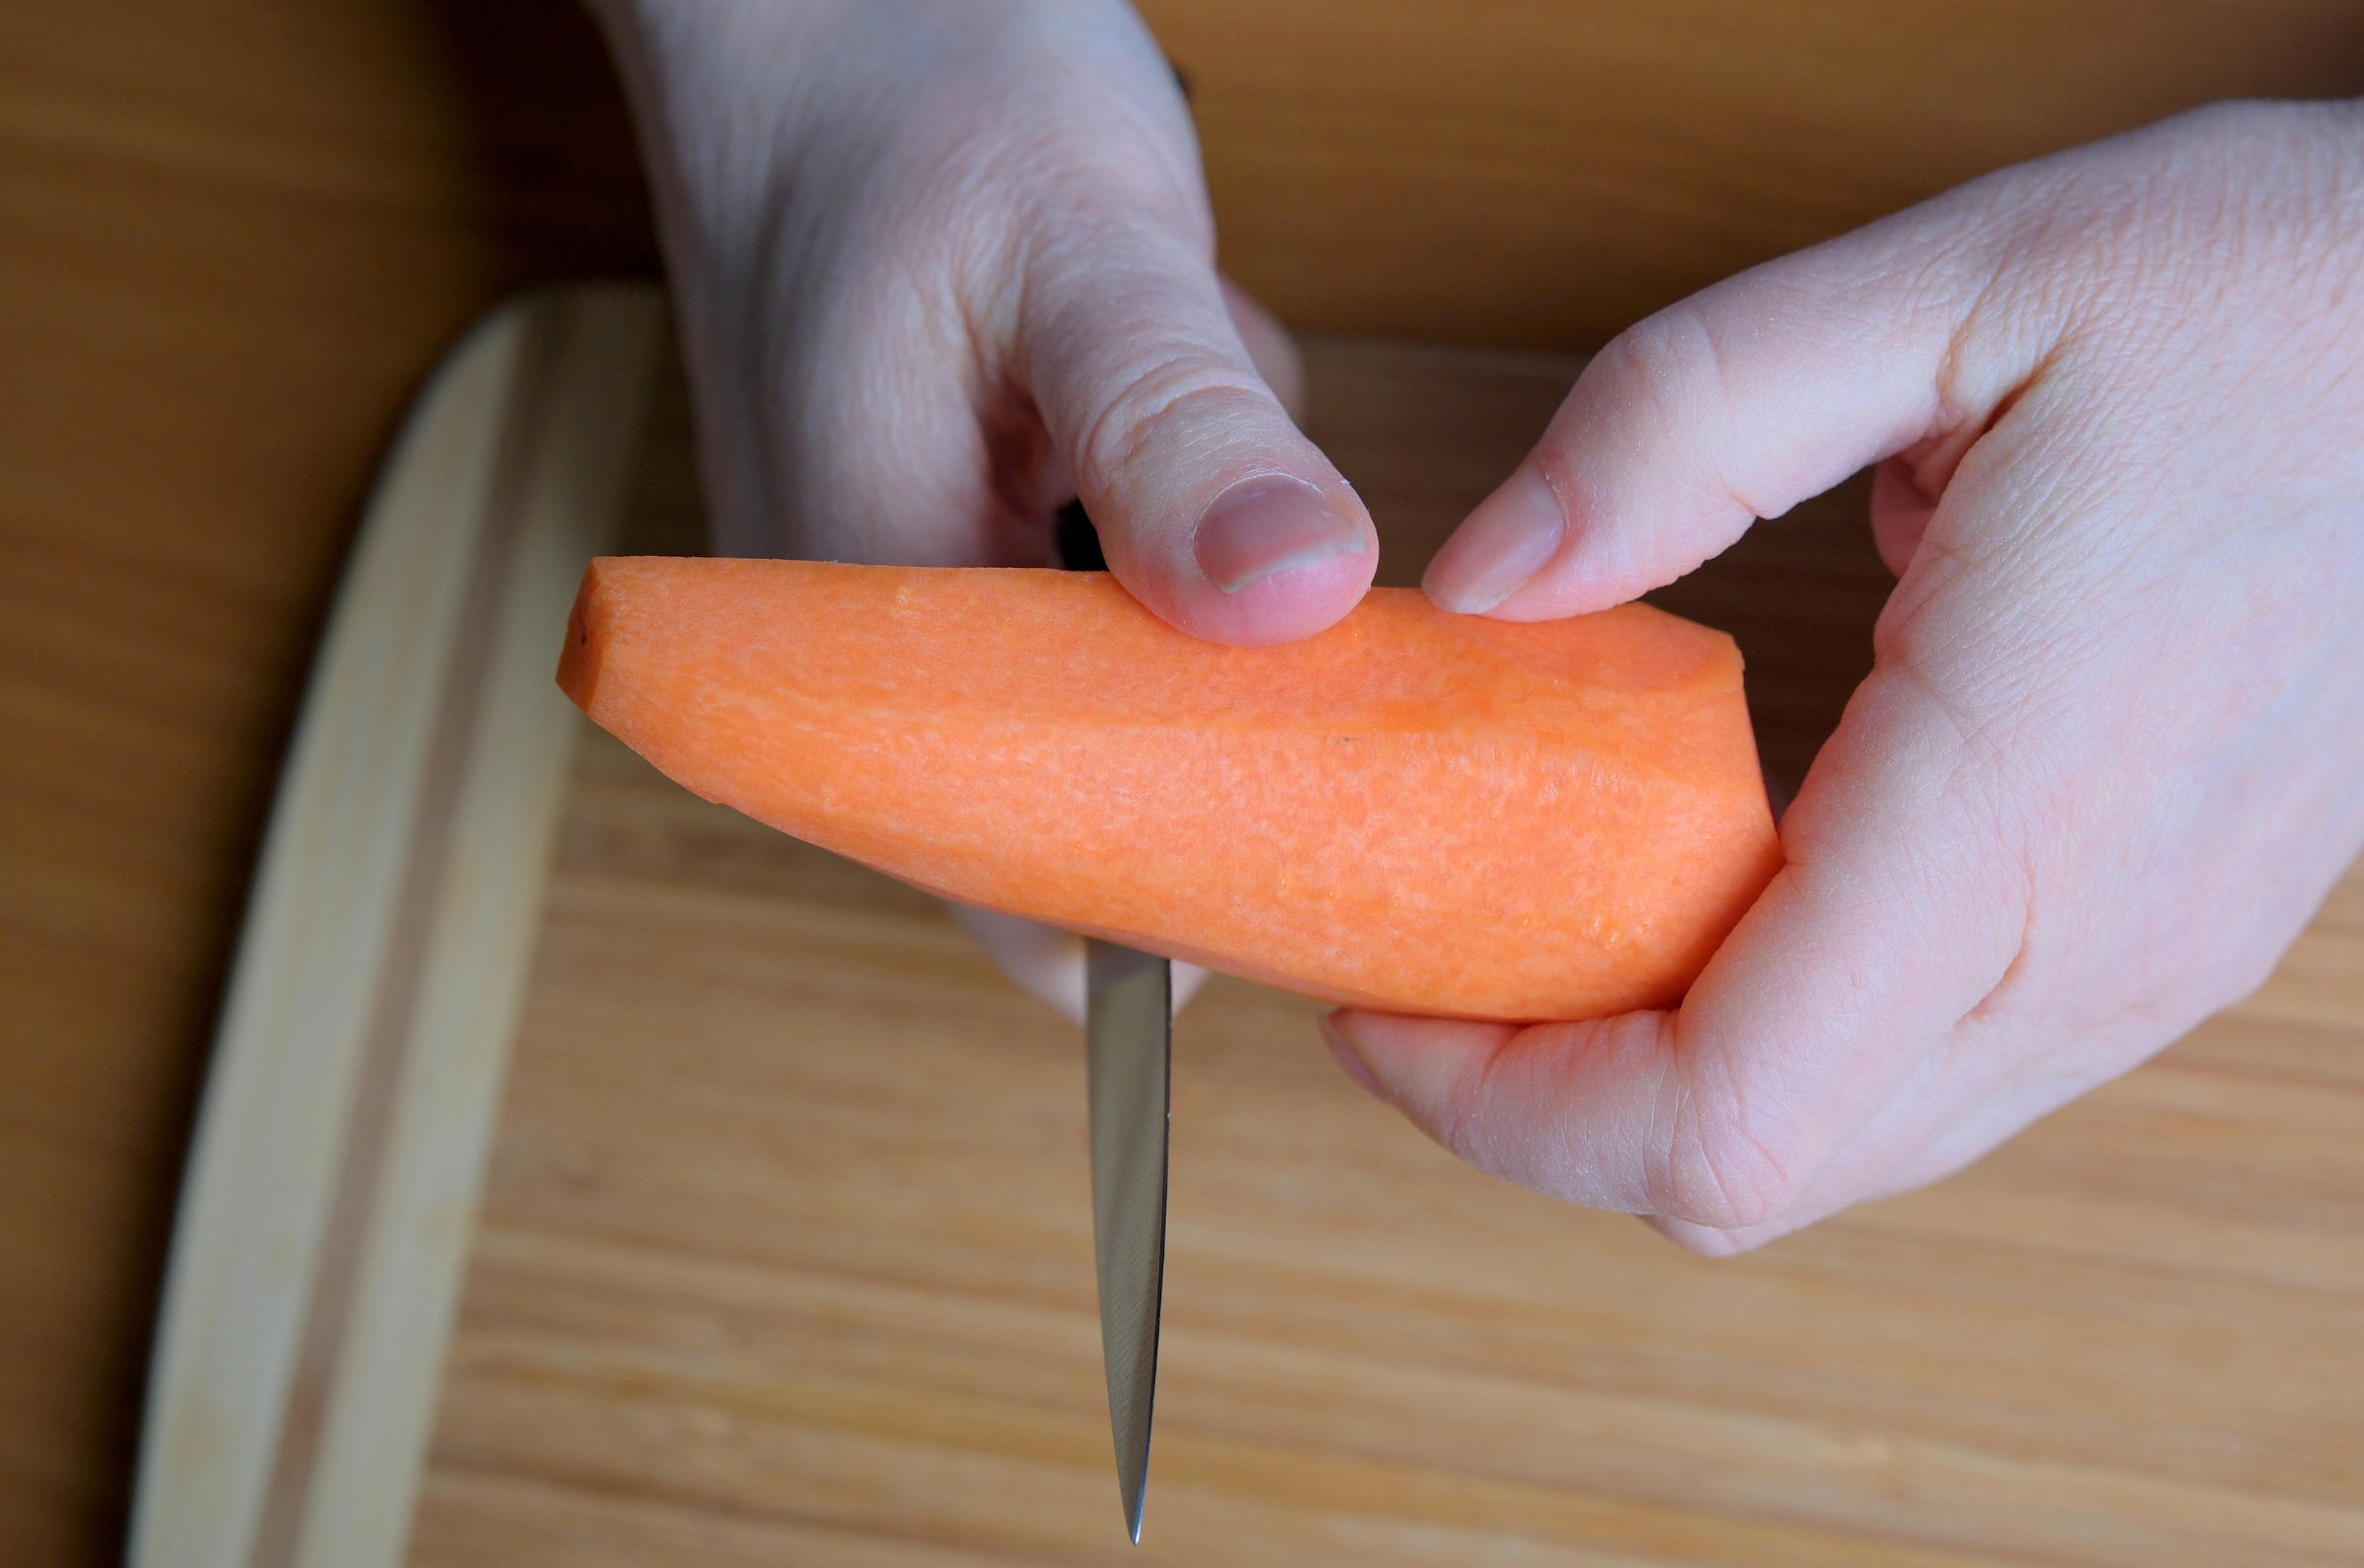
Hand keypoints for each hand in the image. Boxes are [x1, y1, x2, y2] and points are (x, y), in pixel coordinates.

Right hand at [589, 0, 1366, 1018]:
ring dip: (1211, 627)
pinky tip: (1174, 421)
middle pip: (1083, 821)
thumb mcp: (1073, 252)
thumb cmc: (905, 95)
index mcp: (859, 635)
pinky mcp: (965, 538)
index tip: (1357, 838)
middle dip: (1232, 738)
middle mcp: (867, 655)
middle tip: (1335, 628)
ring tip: (1209, 459)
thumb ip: (1177, 435)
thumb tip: (1300, 599)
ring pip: (1114, 711)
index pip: (1033, 901)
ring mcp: (915, 599)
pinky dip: (1182, 544)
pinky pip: (1111, 611)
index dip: (1198, 903)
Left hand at [1327, 101, 2363, 1251]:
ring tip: (1532, 934)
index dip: (1501, 1106)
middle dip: (1536, 1110)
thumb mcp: (1941, 287)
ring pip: (1832, 1158)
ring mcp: (2136, 972)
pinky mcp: (2154, 951)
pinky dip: (1763, 1046)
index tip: (1381, 999)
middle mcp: (2083, 944)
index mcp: (2008, 803)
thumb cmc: (2268, 301)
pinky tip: (1695, 907)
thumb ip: (1673, 430)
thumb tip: (1480, 582)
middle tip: (1424, 962)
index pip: (1717, 1114)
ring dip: (1643, 1085)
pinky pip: (1916, 1085)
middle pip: (1747, 1180)